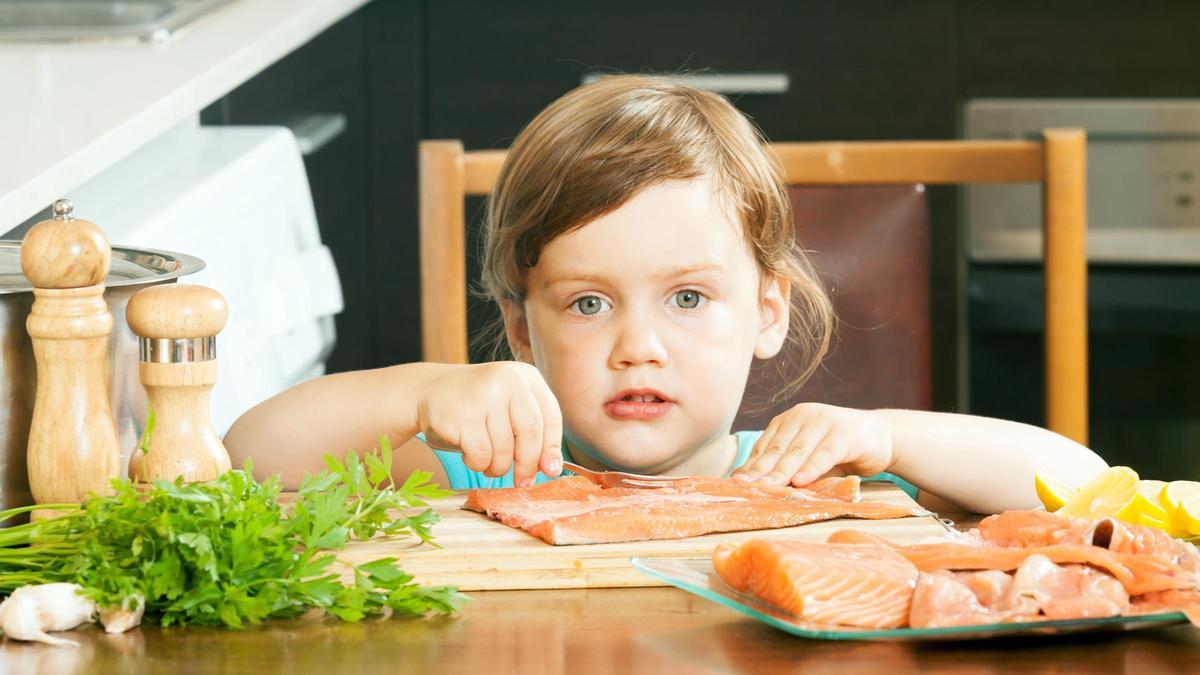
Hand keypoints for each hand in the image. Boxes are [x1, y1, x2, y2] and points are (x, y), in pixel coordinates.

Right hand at [416, 362, 563, 486]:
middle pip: (531, 433)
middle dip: (527, 464)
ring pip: (504, 449)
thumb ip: (531, 431)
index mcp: (526, 376)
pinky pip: (480, 455)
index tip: (550, 470)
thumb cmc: (477, 405)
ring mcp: (484, 395)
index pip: (551, 416)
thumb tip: (552, 468)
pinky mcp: (463, 415)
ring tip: (488, 463)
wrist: (429, 390)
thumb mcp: (509, 405)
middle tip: (522, 482)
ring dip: (498, 467)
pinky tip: (469, 455)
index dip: (552, 448)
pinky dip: (477, 464)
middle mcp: (508, 380)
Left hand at [732, 403, 893, 486]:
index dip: (750, 466)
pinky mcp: (845, 433)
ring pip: (798, 451)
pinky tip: (800, 481)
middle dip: (760, 471)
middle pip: (778, 449)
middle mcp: (803, 415)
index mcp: (789, 420)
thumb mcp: (809, 458)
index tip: (735, 484)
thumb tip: (756, 487)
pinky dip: (812, 468)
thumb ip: (788, 467)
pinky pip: (824, 453)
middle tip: (744, 489)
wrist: (881, 437)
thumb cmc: (839, 451)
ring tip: (767, 488)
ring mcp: (824, 421)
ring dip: (782, 472)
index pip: (765, 446)